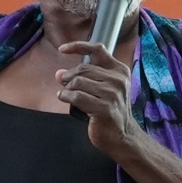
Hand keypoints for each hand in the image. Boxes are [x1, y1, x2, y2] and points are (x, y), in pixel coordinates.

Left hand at [56, 41, 138, 158]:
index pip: (98, 50)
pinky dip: (66, 97)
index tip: (62, 49)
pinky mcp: (105, 108)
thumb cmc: (110, 111)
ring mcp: (113, 94)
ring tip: (66, 94)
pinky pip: (77, 96)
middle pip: (83, 69)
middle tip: (63, 84)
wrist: (122, 136)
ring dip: (66, 88)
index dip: (78, 46)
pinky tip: (64, 98)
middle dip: (68, 76)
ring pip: (78, 82)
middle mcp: (118, 80)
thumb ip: (84, 78)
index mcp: (120, 71)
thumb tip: (59, 73)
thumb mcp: (102, 89)